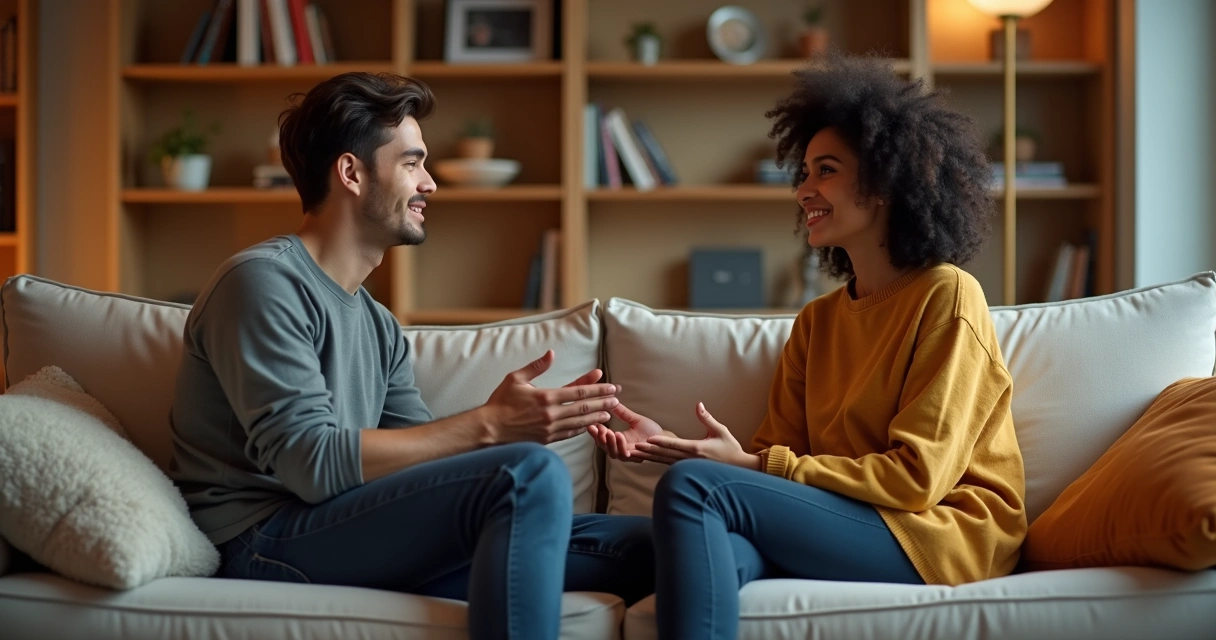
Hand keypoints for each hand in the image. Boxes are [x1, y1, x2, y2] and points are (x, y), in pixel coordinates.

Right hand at [482, 350, 619, 444]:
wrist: (489, 429)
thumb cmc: (500, 402)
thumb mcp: (515, 379)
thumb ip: (536, 366)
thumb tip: (551, 353)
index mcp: (546, 396)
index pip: (578, 391)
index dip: (597, 388)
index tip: (610, 386)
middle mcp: (551, 414)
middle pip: (584, 407)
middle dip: (603, 402)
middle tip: (617, 399)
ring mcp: (550, 429)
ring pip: (580, 422)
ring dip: (597, 417)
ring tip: (610, 414)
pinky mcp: (547, 440)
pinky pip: (569, 433)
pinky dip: (582, 429)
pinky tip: (590, 426)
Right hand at [587, 403, 671, 462]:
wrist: (665, 439)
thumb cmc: (651, 431)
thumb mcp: (634, 419)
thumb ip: (622, 412)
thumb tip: (612, 400)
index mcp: (617, 441)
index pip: (602, 438)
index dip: (595, 431)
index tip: (590, 422)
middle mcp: (620, 450)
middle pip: (604, 447)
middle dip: (599, 437)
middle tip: (595, 427)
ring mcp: (628, 455)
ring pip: (613, 452)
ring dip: (609, 442)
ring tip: (609, 431)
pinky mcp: (636, 457)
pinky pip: (626, 454)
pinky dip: (621, 446)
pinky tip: (619, 435)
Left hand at [635, 403, 760, 469]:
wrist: (738, 469)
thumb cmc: (730, 448)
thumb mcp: (720, 431)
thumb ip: (707, 418)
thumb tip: (698, 405)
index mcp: (696, 449)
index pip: (675, 444)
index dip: (661, 442)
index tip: (648, 439)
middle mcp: (689, 459)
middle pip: (665, 454)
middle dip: (648, 451)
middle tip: (632, 447)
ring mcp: (687, 466)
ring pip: (664, 461)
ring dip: (649, 457)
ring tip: (634, 453)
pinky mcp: (687, 468)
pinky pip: (668, 464)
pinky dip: (657, 461)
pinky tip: (646, 458)